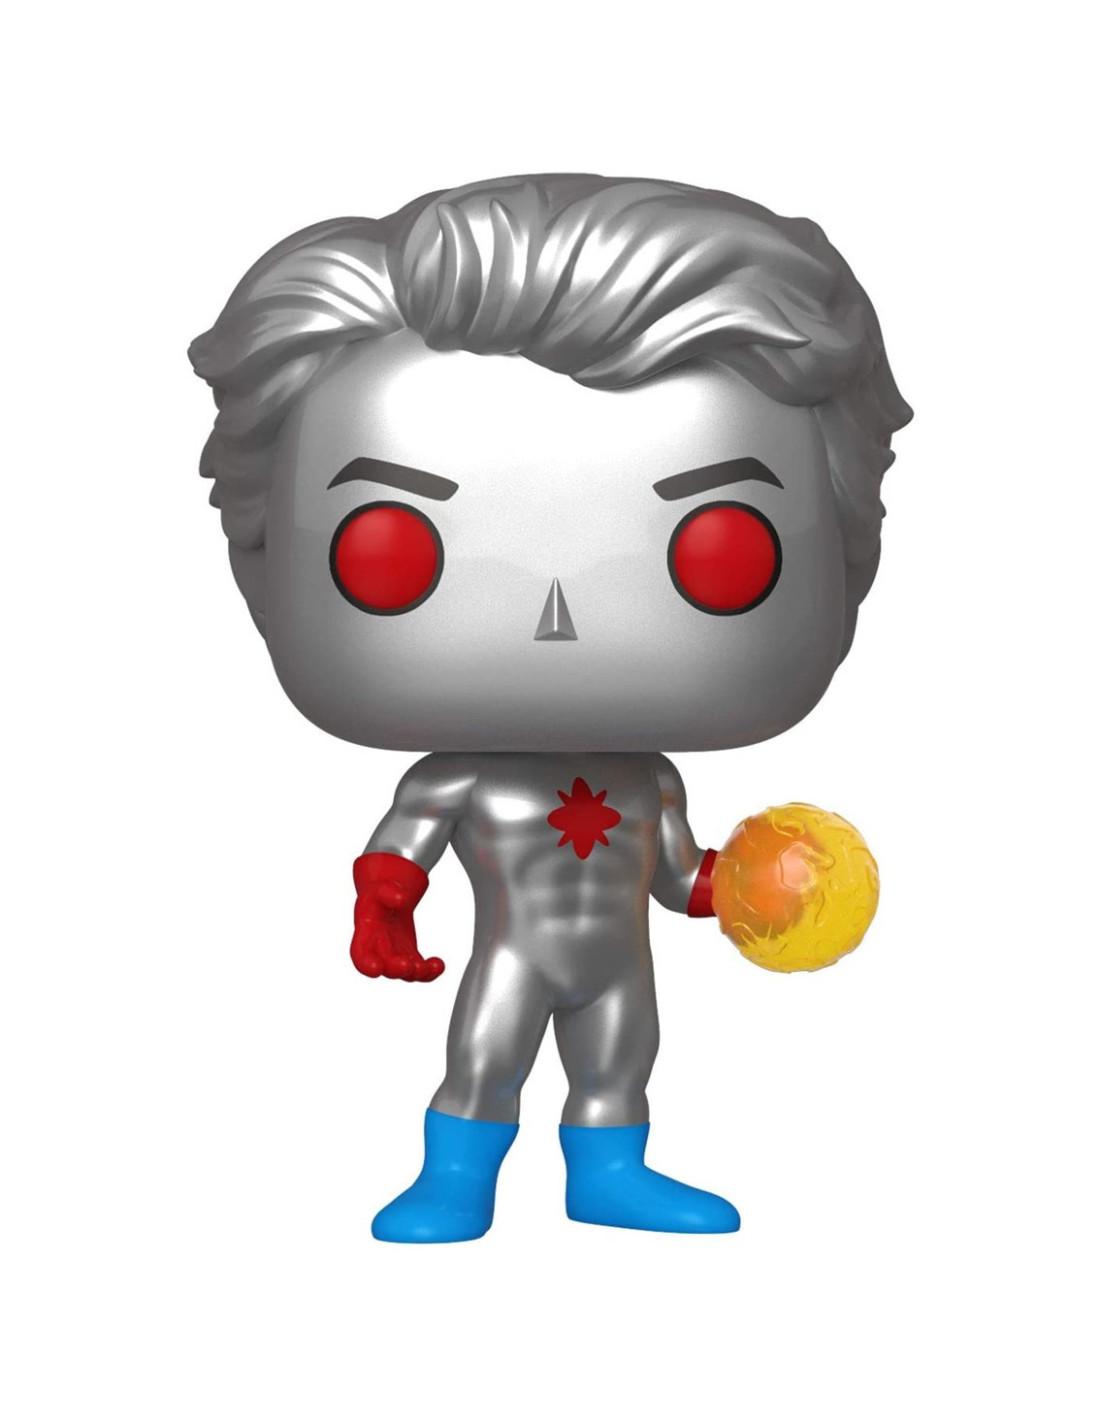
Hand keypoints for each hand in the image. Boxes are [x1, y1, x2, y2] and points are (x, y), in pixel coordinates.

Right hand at [350, 852, 443, 981]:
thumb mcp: (379, 888)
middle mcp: (379, 950)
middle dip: (397, 969)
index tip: (375, 969)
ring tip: (431, 966)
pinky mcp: (410, 956)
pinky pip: (420, 970)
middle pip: (386, 967)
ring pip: (405, 973)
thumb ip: (388, 892)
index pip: (360, 954)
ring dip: (418, 972)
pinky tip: (439, 964)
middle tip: (408, 965)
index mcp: (366, 935)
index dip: (366, 964)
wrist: (387, 900)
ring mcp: (395, 956)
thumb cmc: (379, 895)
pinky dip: (430, 971)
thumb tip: (402, 899)